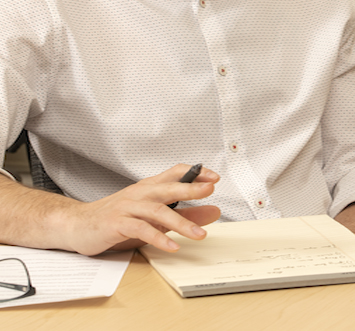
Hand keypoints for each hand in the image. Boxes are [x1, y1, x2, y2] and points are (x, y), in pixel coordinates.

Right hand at [60, 164, 220, 255]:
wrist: (77, 224)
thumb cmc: (117, 218)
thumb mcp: (154, 216)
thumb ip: (185, 214)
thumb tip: (214, 212)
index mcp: (150, 187)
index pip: (175, 172)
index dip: (195, 172)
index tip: (213, 177)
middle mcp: (140, 193)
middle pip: (168, 187)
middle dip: (191, 188)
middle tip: (210, 190)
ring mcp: (128, 207)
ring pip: (157, 210)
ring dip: (180, 222)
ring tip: (198, 234)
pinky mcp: (116, 224)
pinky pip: (140, 229)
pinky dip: (158, 238)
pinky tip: (172, 246)